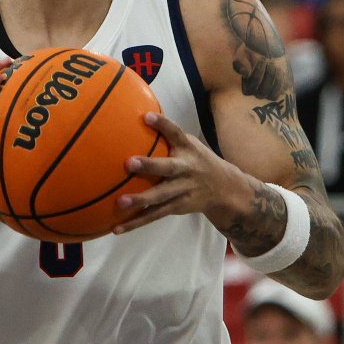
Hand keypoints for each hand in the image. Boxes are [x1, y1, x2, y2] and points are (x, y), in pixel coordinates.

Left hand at [113, 111, 251, 235]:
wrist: (226, 189)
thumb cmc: (197, 160)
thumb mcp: (189, 145)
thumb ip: (168, 135)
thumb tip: (136, 116)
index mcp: (189, 149)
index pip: (176, 133)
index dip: (163, 124)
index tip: (147, 116)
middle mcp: (187, 170)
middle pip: (168, 168)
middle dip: (149, 166)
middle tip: (128, 162)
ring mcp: (183, 191)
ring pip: (160, 197)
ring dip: (140, 200)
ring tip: (120, 203)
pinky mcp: (177, 207)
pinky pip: (155, 215)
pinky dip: (136, 223)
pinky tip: (117, 228)